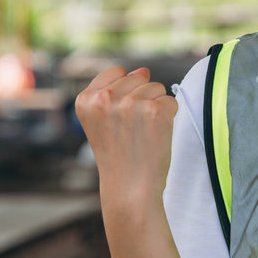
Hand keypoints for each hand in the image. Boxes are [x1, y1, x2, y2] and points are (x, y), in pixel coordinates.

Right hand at [74, 66, 178, 219]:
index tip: (120, 119)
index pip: (116, 72)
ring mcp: (130, 104)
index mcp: (86, 99)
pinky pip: (171, 101)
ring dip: (156, 108)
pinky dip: (169, 117)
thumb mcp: (102, 121)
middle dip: (142, 99)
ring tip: (143, 134)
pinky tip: (156, 136)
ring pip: (157, 88)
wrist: (130, 188)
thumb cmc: (119, 156)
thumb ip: (116, 92)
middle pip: (139, 77)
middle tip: (133, 130)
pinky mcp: (155, 111)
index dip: (125, 93)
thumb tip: (143, 69)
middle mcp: (105, 98)